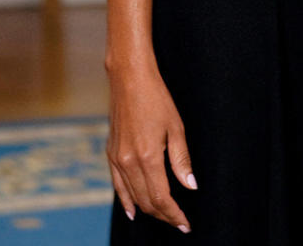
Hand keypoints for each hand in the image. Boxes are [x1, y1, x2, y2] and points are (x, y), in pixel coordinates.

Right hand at [106, 61, 197, 230]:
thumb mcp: (176, 126)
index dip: (174, 214)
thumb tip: (191, 186)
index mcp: (148, 157)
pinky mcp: (111, 154)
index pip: (162, 198)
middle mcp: (129, 162)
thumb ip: (181, 159)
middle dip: (164, 215)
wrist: (129, 78)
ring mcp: (117, 159)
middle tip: (179, 220)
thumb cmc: (156, 98)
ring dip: (148, 209)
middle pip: (147, 201)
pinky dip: (126, 201)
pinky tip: (132, 210)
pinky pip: (118, 185)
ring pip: (133, 196)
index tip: (185, 223)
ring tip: (164, 216)